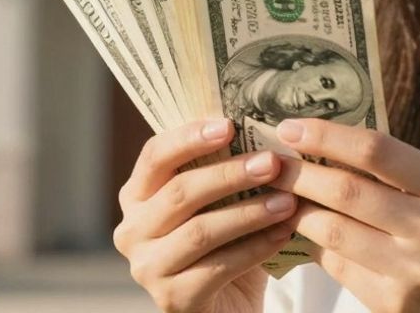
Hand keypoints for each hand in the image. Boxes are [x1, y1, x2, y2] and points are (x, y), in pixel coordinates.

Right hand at [113, 118, 298, 312]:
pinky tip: (284, 233)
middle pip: (180, 193)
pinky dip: (256, 247)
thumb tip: (263, 124)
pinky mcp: (171, 298)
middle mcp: (132, 230)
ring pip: (200, 231)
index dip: (190, 138)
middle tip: (273, 163)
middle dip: (230, 174)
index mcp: (137, 195)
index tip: (229, 126)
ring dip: (249, 212)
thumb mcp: (219, 200)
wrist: (227, 304)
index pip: (155, 156)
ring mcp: (147, 268)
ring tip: (287, 200)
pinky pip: (218, 266)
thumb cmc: (224, 240)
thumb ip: (224, 167)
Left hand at [269, 118, 419, 312]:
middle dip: (297, 172)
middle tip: (269, 163)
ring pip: (331, 229)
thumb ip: (402, 175)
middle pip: (345, 189)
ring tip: (278, 197)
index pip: (376, 149)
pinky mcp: (393, 303)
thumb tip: (327, 146)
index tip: (289, 127)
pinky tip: (301, 234)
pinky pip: (337, 265)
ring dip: (296, 210)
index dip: (325, 135)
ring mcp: (413, 269)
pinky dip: (314, 246)